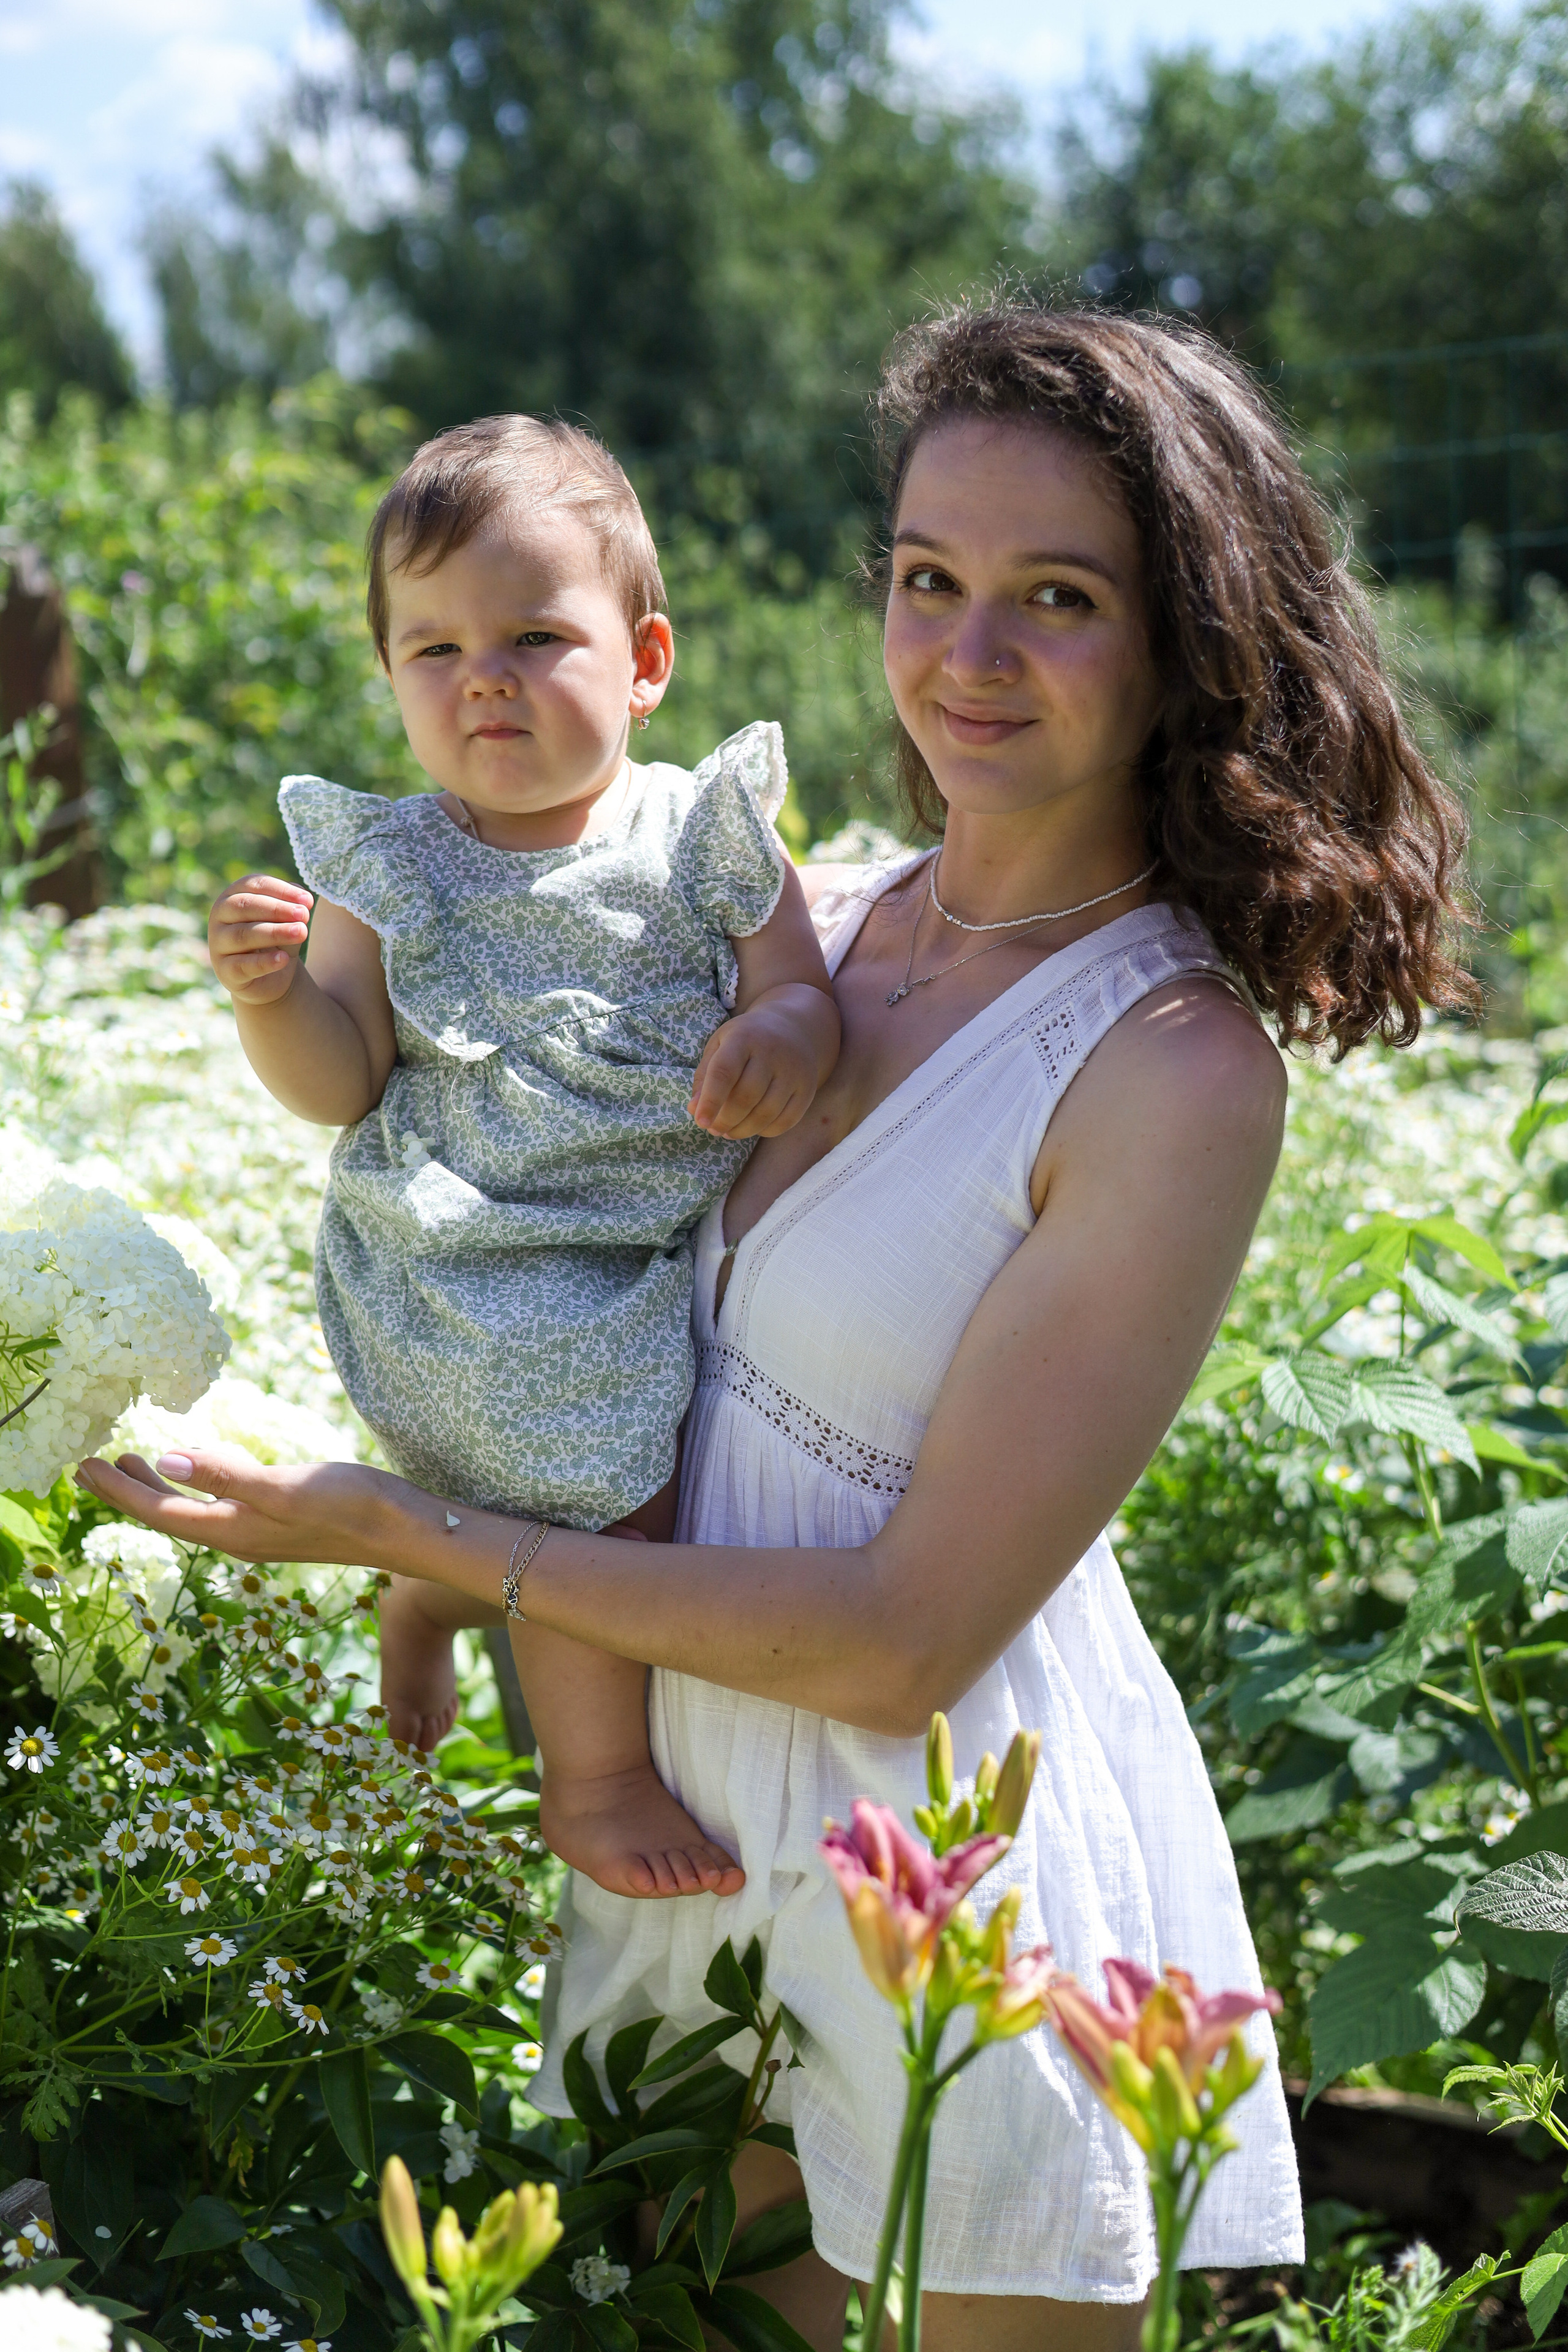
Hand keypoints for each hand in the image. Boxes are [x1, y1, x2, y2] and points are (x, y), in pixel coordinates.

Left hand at [74, 1447, 393, 1565]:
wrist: (409, 1531)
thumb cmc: (352, 1506)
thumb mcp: (284, 1486)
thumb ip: (226, 1474)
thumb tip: (167, 1460)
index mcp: (234, 1530)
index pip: (160, 1512)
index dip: (119, 1490)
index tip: (83, 1466)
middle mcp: (241, 1535)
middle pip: (171, 1514)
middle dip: (131, 1490)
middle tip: (95, 1464)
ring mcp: (264, 1530)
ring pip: (196, 1509)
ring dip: (163, 1488)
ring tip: (138, 1463)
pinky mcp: (284, 1520)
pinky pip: (224, 1504)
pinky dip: (201, 1485)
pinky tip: (207, 1469)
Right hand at [210, 874, 313, 1004]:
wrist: (271, 979)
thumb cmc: (276, 940)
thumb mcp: (287, 920)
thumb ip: (293, 908)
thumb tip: (303, 901)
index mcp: (233, 895)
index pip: (253, 885)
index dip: (281, 890)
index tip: (307, 900)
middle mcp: (220, 917)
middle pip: (244, 906)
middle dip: (277, 909)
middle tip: (304, 914)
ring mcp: (218, 944)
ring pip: (242, 935)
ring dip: (275, 933)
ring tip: (301, 933)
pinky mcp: (224, 971)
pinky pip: (242, 965)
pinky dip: (264, 962)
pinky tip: (284, 959)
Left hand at [689, 1003, 821, 1139]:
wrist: (792, 1028)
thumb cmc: (746, 1041)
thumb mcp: (720, 1046)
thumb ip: (705, 1077)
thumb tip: (695, 1110)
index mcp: (743, 1037)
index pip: (724, 1072)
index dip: (711, 1100)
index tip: (701, 1121)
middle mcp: (772, 1052)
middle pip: (746, 1096)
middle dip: (725, 1120)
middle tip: (713, 1129)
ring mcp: (793, 1070)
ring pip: (767, 1113)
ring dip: (743, 1130)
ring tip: (728, 1132)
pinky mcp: (807, 1088)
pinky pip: (786, 1120)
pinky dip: (765, 1131)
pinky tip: (752, 1127)